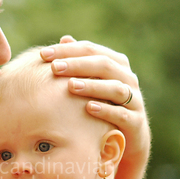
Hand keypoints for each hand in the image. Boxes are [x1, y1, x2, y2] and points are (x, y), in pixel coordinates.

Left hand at [40, 36, 150, 178]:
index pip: (91, 50)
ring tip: (71, 86)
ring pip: (115, 88)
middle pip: (104, 65)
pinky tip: (88, 108)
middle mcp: (127, 79)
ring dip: (92, 86)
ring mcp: (134, 100)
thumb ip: (80, 62)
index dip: (67, 50)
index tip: (43, 55)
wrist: (127, 140)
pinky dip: (106, 110)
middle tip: (54, 67)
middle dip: (77, 65)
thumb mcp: (92, 84)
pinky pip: (122, 114)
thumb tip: (65, 38)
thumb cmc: (104, 106)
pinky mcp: (136, 122)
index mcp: (116, 65)